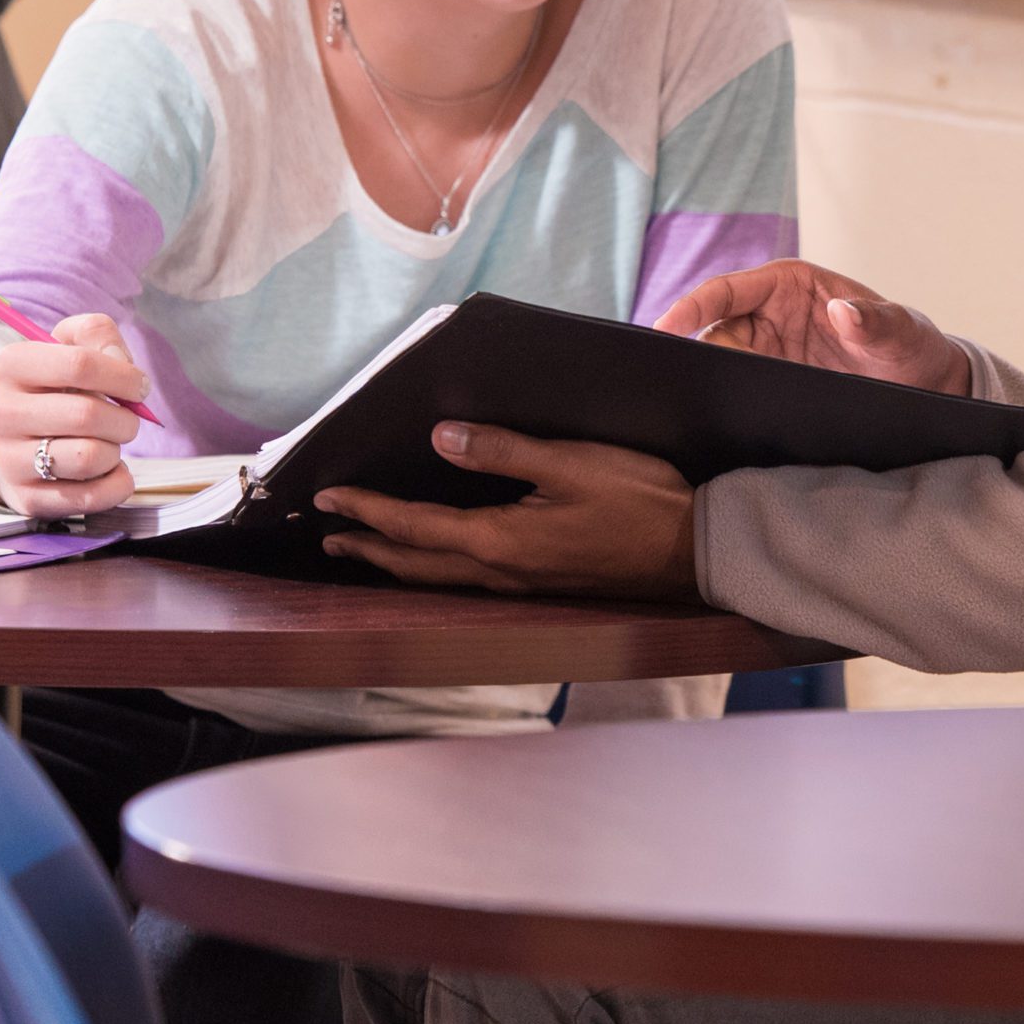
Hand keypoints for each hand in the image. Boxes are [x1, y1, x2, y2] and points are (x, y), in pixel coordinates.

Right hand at [0, 312, 146, 517]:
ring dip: (116, 451)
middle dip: (124, 419)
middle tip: (126, 420)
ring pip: (89, 458)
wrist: (22, 437)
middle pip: (87, 415)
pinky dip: (117, 483)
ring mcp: (7, 459)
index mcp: (11, 365)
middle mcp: (0, 412)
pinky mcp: (25, 497)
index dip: (124, 376)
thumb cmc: (59, 385)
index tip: (140, 387)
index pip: (80, 364)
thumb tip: (120, 363)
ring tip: (107, 443)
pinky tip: (110, 470)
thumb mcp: (73, 344)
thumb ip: (98, 333)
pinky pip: (90, 497)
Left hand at [315, 423, 698, 595]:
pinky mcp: (543, 586)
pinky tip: (441, 562)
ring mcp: (523, 585)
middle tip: (329, 539)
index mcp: (501, 540)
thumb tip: (441, 438)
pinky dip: (436, 570)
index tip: (327, 497)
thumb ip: (504, 451)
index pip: (415, 527)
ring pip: (441, 579)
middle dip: (370, 548)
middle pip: (418, 564)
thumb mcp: (572, 463)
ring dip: (398, 563)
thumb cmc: (640, 501)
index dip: (368, 511)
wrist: (696, 552)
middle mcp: (503, 572)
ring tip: (367, 553)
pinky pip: (470, 583)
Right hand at [654, 257, 970, 395]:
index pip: (726, 290)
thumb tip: (840, 311)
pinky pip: (740, 387)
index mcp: (790, 284)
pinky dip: (729, 400)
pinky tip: (723, 420)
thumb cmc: (910, 344)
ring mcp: (769, 350)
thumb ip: (875, 322)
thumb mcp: (901, 332)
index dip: (691, 307)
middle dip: (695, 354)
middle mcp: (770, 313)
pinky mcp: (773, 380)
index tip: (663, 330)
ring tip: (703, 406)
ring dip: (712, 381)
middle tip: (686, 385)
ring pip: (722, 362)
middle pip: (715, 331)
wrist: (922, 385)